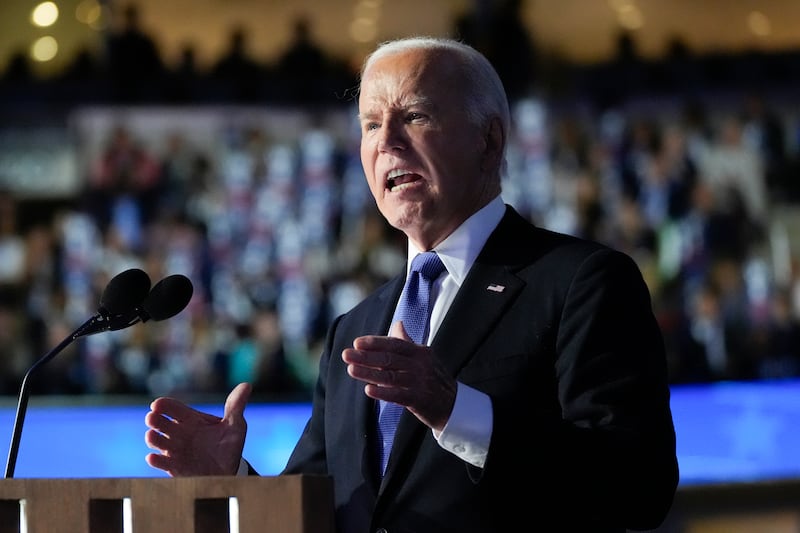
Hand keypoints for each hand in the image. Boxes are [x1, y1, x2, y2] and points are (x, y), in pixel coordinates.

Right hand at [144, 382, 251, 475]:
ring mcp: (175, 449)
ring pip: (157, 441)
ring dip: (153, 438)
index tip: (157, 404)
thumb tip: (246, 385)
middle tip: (152, 417)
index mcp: (191, 419)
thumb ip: (236, 406)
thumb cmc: (230, 444)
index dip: (164, 405)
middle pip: (161, 423)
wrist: (230, 470)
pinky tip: (152, 458)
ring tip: (151, 435)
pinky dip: (156, 461)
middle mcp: (179, 432)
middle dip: (154, 420)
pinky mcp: (175, 467)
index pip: (173, 408)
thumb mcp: (235, 424)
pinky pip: (162, 463)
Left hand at [342, 321, 456, 431]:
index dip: (375, 343)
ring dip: (369, 373)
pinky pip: (398, 395)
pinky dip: (383, 392)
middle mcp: (420, 365)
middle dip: (366, 356)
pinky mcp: (420, 400)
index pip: (394, 344)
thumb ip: (407, 342)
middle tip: (347, 355)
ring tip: (351, 369)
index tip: (357, 342)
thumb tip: (397, 324)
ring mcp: (420, 382)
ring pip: (390, 376)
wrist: (454, 405)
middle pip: (389, 359)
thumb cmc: (433, 378)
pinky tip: (368, 390)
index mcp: (420, 352)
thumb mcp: (424, 357)